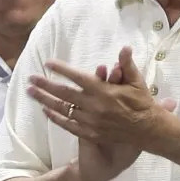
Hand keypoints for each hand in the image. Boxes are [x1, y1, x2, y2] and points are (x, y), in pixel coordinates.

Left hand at [28, 47, 176, 180]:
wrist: (148, 130)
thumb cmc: (142, 103)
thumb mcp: (137, 81)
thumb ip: (127, 64)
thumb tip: (124, 47)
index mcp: (104, 91)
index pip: (77, 77)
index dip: (62, 70)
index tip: (48, 63)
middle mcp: (94, 106)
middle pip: (64, 93)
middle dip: (45, 85)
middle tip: (31, 78)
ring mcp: (91, 121)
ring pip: (63, 109)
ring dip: (45, 100)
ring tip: (31, 92)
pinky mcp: (91, 133)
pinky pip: (68, 125)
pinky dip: (55, 117)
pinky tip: (45, 111)